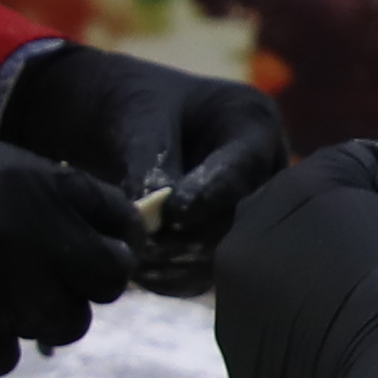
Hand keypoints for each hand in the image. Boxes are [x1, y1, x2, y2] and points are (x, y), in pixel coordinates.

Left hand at [0, 42, 293, 293]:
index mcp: (253, 121)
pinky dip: (176, 277)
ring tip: (138, 265)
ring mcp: (247, 206)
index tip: (171, 216)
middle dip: (192, 238)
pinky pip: (209, 269)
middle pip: (241, 216)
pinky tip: (144, 277)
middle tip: (146, 251)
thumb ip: (150, 165)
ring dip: (182, 264)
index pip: (241, 169)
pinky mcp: (223, 236)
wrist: (113, 116)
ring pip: (227, 249)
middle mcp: (263, 168)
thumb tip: (152, 222)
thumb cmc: (128, 99)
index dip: (208, 197)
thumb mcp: (136, 118)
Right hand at [0, 137, 137, 375]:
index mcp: (28, 183)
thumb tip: (102, 232)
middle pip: (98, 286)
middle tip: (32, 286)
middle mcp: (20, 236)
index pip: (115, 226)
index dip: (108, 244)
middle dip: (73, 288)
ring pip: (54, 328)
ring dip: (24, 319)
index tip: (91, 254)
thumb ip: (37, 195)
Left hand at [212, 136, 377, 377]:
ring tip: (364, 303)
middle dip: (343, 222)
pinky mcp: (239, 368)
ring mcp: (232, 308)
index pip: (353, 162)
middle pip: (301, 216)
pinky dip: (303, 335)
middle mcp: (245, 240)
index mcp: (296, 190)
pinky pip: (275, 338)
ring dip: (314, 279)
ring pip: (278, 278)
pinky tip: (344, 349)